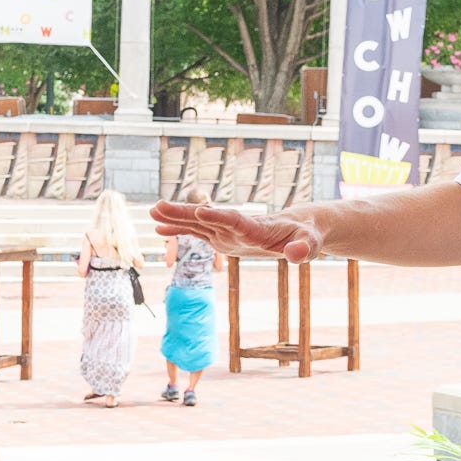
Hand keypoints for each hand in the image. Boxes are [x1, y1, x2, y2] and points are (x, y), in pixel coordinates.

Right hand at [151, 200, 322, 262]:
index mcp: (257, 227)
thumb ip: (303, 249)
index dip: (219, 215)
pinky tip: (160, 229)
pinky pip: (198, 232)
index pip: (235, 220)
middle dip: (184, 212)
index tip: (200, 210)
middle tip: (159, 206)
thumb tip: (297, 254)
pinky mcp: (224, 237)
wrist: (300, 227)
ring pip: (198, 222)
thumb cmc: (306, 235)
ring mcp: (228, 231)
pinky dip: (180, 230)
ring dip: (176, 217)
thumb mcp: (309, 244)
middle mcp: (238, 226)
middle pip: (207, 217)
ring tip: (151, 212)